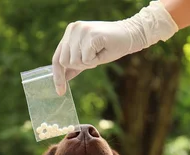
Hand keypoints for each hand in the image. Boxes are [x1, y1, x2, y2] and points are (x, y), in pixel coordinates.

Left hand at [52, 1, 177, 95]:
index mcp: (70, 32)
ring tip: (98, 52)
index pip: (57, 57)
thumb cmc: (110, 46)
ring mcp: (81, 30)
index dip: (57, 76)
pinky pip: (86, 60)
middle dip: (80, 66)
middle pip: (64, 62)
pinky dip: (95, 61)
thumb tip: (63, 77)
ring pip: (75, 61)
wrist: (131, 35)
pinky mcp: (91, 35)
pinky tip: (102, 51)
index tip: (60, 91)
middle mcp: (73, 29)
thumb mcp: (89, 57)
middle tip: (94, 57)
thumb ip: (75, 65)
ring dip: (88, 63)